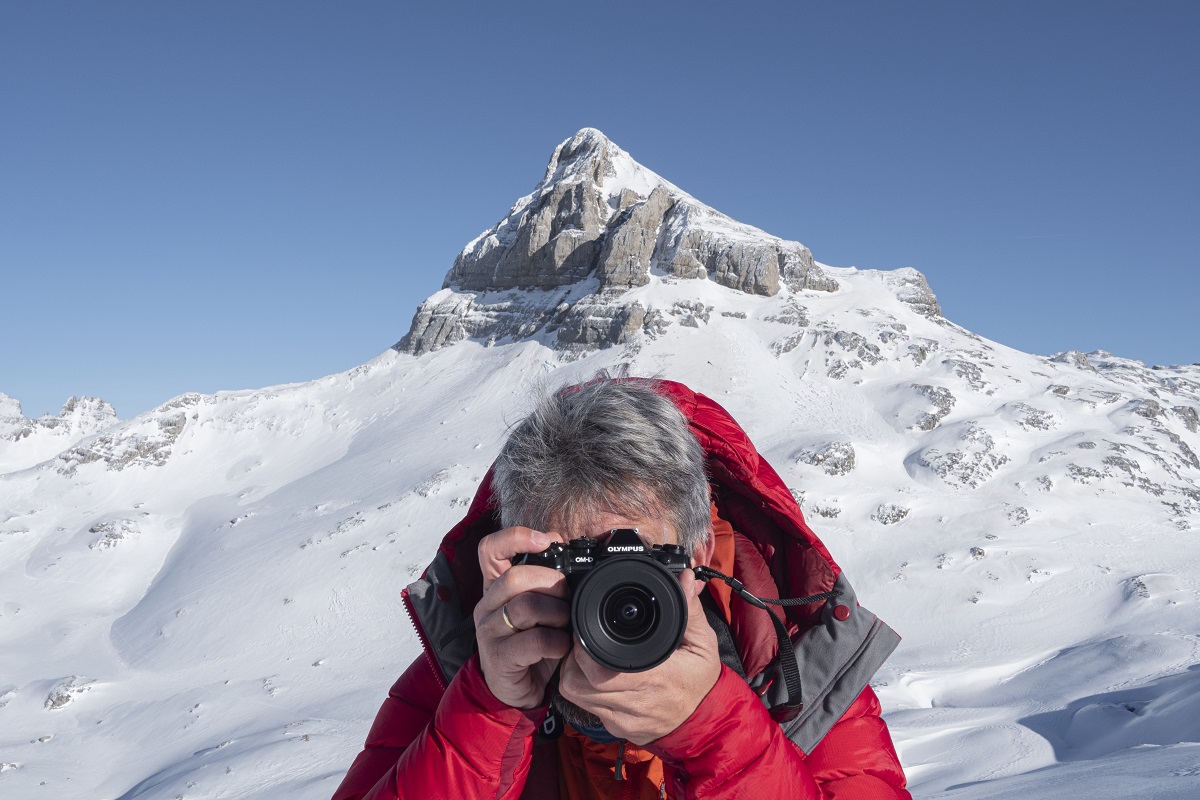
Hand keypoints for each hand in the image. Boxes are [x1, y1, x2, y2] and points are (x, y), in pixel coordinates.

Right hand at [473, 527, 571, 708]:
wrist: (515, 689)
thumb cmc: (531, 643)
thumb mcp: (540, 608)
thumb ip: (548, 583)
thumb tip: (572, 553)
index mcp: (496, 586)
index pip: (490, 549)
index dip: (515, 537)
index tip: (544, 540)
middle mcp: (487, 605)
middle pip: (515, 577)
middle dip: (551, 583)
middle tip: (567, 598)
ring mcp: (489, 632)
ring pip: (525, 607)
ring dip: (557, 614)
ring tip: (565, 625)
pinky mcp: (499, 658)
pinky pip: (533, 641)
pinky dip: (556, 642)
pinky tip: (561, 647)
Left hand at [557, 569, 720, 744]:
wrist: (707, 720)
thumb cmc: (701, 678)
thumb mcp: (702, 641)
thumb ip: (689, 609)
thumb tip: (684, 578)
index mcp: (656, 679)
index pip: (600, 673)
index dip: (584, 651)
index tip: (586, 631)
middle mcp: (636, 704)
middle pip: (578, 684)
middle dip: (573, 658)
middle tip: (583, 639)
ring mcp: (623, 720)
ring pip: (576, 697)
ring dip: (575, 673)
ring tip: (587, 655)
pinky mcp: (617, 729)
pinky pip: (587, 708)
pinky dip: (585, 689)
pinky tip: (596, 675)